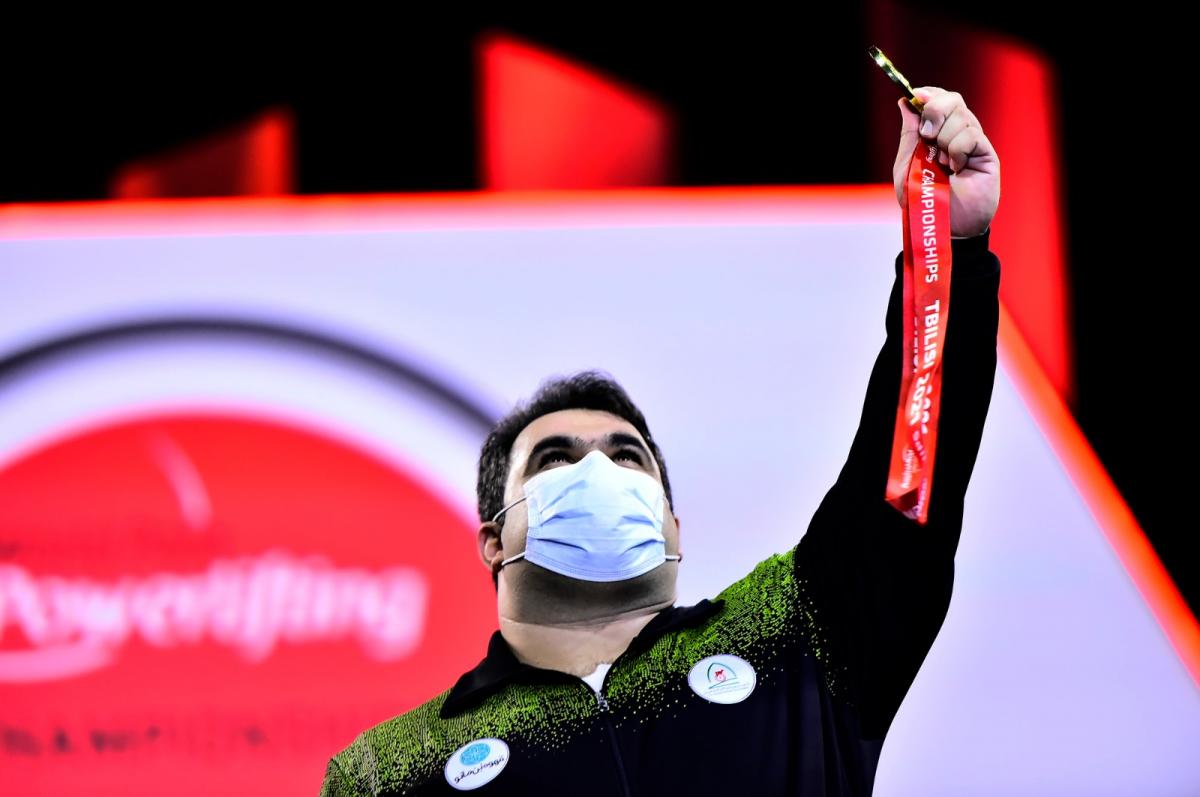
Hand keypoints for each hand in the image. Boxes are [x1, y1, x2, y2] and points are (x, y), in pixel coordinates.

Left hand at [893, 86, 999, 238]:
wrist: (940, 227)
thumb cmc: (923, 201)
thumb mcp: (907, 163)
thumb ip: (909, 133)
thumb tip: (906, 102)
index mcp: (937, 134)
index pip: (939, 100)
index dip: (929, 94)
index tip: (916, 96)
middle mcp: (957, 135)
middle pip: (953, 99)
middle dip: (935, 111)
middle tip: (927, 136)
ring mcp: (973, 144)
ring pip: (961, 115)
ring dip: (944, 138)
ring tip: (942, 164)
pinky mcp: (986, 155)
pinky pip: (971, 135)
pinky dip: (957, 150)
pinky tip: (956, 169)